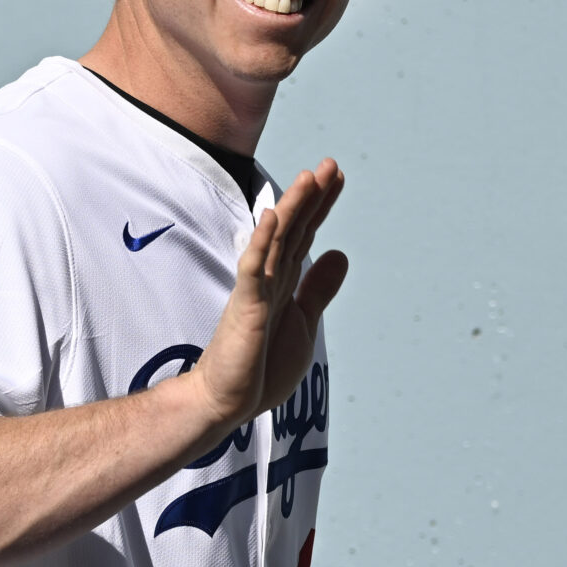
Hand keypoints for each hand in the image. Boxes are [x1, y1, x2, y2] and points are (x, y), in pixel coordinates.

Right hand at [190, 158, 348, 425]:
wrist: (226, 401)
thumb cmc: (259, 367)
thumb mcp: (302, 324)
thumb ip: (317, 289)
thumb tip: (340, 252)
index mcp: (283, 283)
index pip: (304, 235)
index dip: (320, 206)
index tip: (337, 177)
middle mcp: (269, 279)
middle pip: (293, 230)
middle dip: (311, 197)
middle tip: (331, 165)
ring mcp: (255, 291)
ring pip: (276, 241)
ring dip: (291, 208)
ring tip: (309, 178)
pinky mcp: (244, 307)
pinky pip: (253, 269)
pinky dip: (262, 242)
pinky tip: (271, 217)